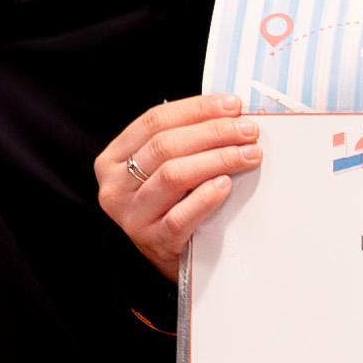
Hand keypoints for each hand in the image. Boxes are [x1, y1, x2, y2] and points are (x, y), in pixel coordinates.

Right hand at [98, 90, 263, 275]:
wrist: (167, 256)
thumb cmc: (169, 204)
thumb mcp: (162, 169)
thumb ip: (183, 141)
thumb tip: (231, 114)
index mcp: (113, 159)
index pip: (154, 121)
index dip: (197, 109)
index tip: (233, 105)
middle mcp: (115, 186)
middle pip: (166, 145)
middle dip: (214, 132)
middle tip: (248, 131)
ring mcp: (132, 215)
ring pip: (174, 175)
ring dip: (218, 159)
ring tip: (249, 154)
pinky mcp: (153, 241)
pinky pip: (182, 215)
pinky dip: (206, 197)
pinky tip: (226, 184)